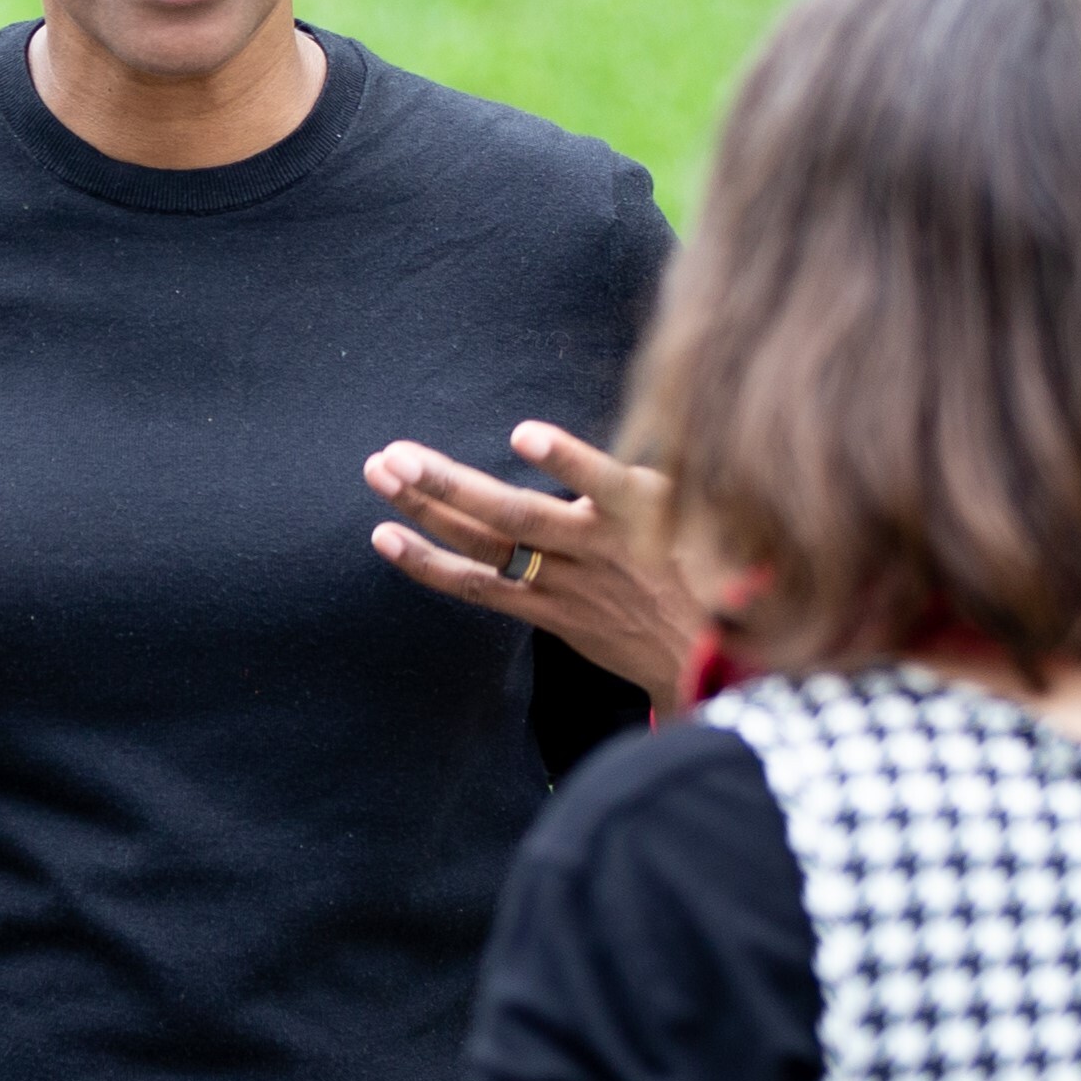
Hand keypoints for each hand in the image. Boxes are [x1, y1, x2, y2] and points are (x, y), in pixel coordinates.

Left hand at [365, 420, 702, 709]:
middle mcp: (596, 549)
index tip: (524, 434)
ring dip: (426, 510)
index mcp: (637, 513)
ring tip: (379, 474)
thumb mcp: (684, 504)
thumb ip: (632, 472)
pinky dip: (428, 564)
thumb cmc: (691, 556)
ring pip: (484, 547)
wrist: (700, 651)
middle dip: (451, 484)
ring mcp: (565, 585)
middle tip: (397, 455)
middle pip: (513, 515)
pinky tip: (387, 537)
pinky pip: (475, 588)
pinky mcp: (545, 613)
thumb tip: (579, 429)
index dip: (566, 461)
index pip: (602, 483)